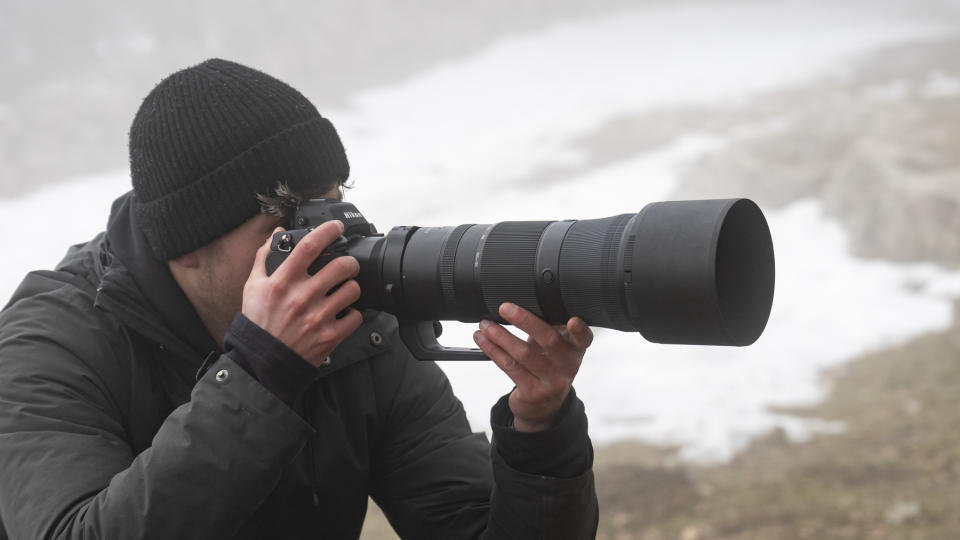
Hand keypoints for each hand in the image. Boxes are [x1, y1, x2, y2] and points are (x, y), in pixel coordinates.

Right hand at [242, 220, 362, 366]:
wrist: (262, 362)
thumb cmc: (258, 323)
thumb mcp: (253, 287)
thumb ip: (264, 257)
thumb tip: (277, 233)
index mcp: (282, 282)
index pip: (309, 246)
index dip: (327, 231)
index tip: (336, 227)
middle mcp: (301, 297)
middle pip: (341, 266)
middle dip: (349, 263)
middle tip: (346, 266)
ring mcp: (318, 317)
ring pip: (353, 290)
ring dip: (352, 288)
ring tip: (344, 291)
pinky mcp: (330, 336)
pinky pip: (356, 317)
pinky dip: (353, 314)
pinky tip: (343, 313)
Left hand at [473, 302, 592, 431]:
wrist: (543, 408)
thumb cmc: (547, 367)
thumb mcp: (555, 350)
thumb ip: (549, 329)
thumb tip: (520, 303)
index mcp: (575, 350)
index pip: (583, 338)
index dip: (580, 330)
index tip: (573, 320)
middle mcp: (567, 366)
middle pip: (548, 340)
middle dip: (524, 321)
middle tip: (504, 308)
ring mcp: (551, 382)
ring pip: (523, 353)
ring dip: (500, 336)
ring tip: (485, 324)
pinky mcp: (533, 392)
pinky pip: (509, 367)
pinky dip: (493, 350)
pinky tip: (482, 340)